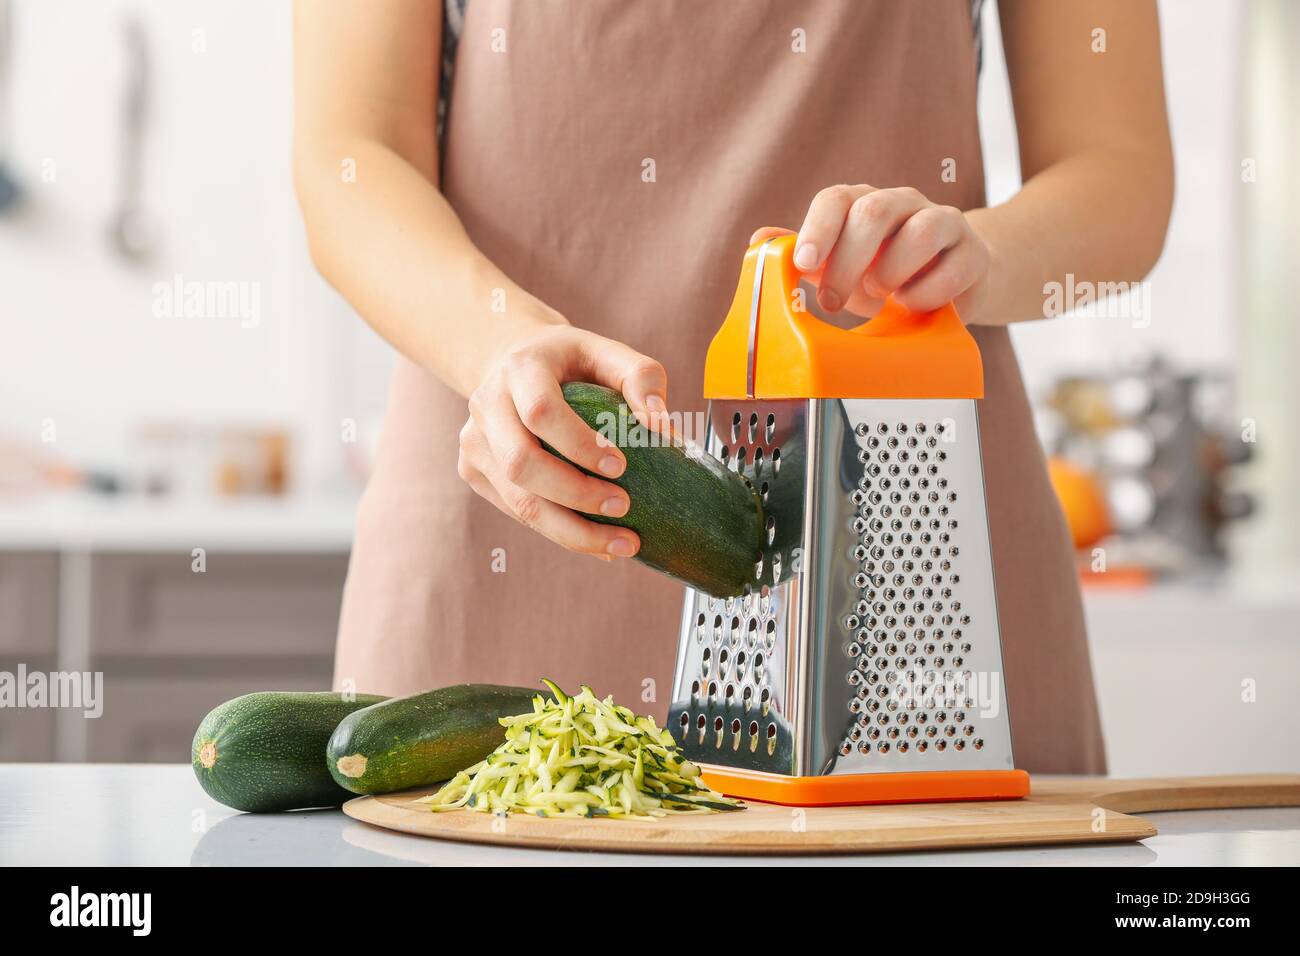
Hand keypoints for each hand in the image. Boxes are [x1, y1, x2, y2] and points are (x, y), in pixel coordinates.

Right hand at [457, 325, 668, 559]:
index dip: (579, 445)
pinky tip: (598, 543)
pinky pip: (517, 512)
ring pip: (518, 501)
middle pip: (521, 464)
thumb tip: (662, 428)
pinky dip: (560, 533)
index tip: (621, 466)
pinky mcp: (472, 470)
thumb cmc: (572, 362)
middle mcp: (486, 404)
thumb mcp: (608, 353)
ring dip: (572, 532)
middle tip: (624, 507)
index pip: (540, 413)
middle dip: (576, 495)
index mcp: (520, 369)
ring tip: (621, 545)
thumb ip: (642, 378)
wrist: (512, 361)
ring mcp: (473, 441)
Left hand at [752, 184, 989, 320]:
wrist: (948, 284)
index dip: (818, 229)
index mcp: (862, 203)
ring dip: (890, 274)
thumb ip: (805, 254)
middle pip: (873, 211)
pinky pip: (951, 269)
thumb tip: (760, 239)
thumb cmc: (882, 273)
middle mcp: (902, 203)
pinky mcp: (973, 253)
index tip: (804, 263)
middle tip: (833, 304)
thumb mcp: (838, 267)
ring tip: (879, 298)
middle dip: (847, 263)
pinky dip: (925, 295)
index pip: (836, 198)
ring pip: (921, 231)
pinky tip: (913, 306)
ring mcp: (942, 222)